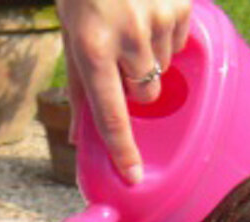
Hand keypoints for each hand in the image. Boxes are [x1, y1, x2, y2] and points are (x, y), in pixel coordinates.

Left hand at [57, 0, 190, 182]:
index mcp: (92, 49)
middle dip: (136, 83)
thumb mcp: (71, 36)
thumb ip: (78, 87)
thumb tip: (77, 137)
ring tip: (134, 22)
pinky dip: (167, 33)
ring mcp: (157, 19)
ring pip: (164, 67)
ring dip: (151, 54)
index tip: (132, 177)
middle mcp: (127, 38)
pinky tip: (150, 10)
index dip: (122, 150)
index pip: (111, 115)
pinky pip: (179, 41)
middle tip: (122, 55)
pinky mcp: (179, 4)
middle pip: (145, 94)